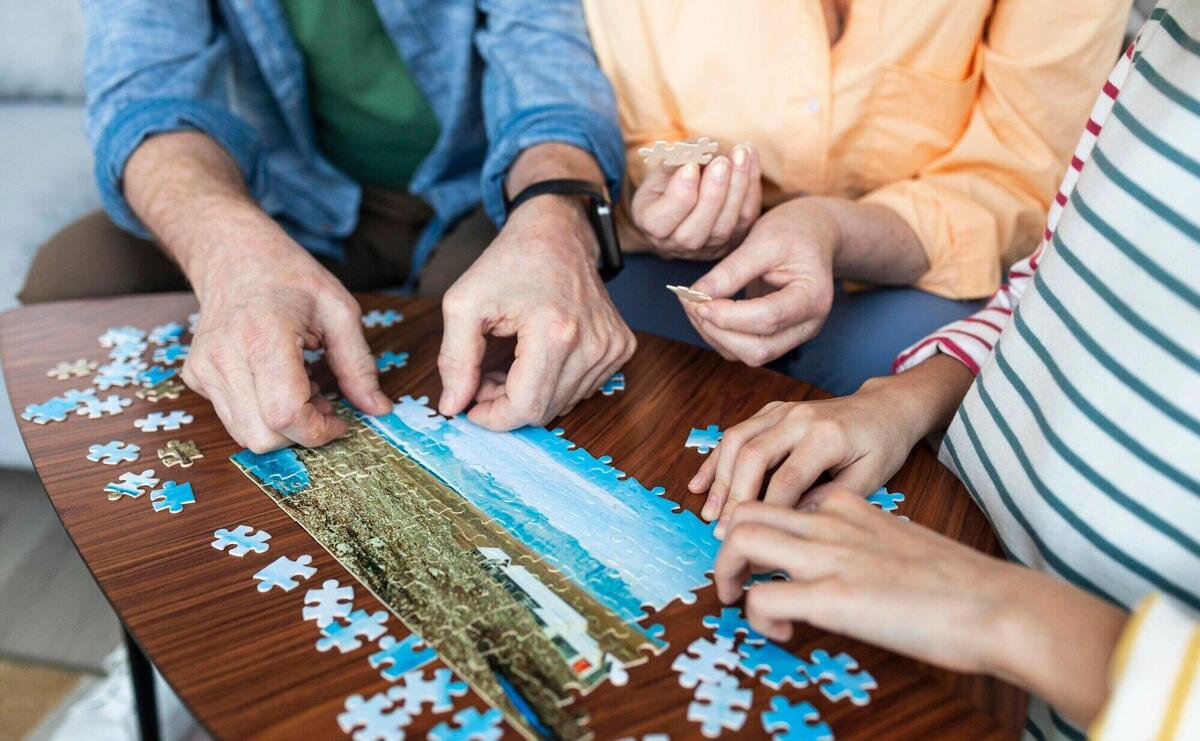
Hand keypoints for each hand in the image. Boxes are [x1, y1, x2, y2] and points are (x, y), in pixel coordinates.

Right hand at [183, 227, 391, 451]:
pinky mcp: (196, 377)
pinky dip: (262, 414)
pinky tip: (278, 382)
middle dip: (301, 434)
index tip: (341, 421)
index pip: (285, 415)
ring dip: (282, 426)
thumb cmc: (288, 276)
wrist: (234, 254)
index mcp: (263, 337)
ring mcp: (204, 369)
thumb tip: (378, 409)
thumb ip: (359, 365)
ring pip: (246, 435)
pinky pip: (234, 418)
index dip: (319, 431)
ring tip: (302, 388)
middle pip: (263, 437)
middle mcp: (224, 358)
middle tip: (323, 402)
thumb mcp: (339, 311)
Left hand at [437, 195, 635, 429]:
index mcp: (555, 333)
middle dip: (508, 402)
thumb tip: (453, 407)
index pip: (526, 407)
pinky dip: (554, 382)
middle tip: (486, 375)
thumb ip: (454, 360)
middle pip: (545, 410)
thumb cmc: (509, 262)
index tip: (472, 403)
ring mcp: (611, 347)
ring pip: (563, 403)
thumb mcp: (464, 304)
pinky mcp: (621, 347)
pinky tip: (538, 356)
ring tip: (511, 360)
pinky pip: (582, 388)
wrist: (556, 233)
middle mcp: (592, 344)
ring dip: (531, 392)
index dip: (494, 416)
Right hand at [629, 143, 760, 259]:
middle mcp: (677, 244)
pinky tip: (751, 155)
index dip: (678, 195)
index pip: (660, 222)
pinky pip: (746, 216)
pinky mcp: (734, 239)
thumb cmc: (672, 175)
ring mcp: (708, 247)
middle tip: (721, 162)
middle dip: (711, 195)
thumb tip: (704, 152)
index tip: (690, 166)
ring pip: (724, 228)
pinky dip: (751, 184)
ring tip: (740, 153)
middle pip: (693, 234)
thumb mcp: (666, 164)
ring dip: (736, 188)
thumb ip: (679, 159)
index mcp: (651, 225)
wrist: (691, 188)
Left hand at [680, 198, 839, 366]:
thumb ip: (732, 269)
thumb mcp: (764, 239)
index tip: (699, 301)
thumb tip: (698, 295)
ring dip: (716, 336)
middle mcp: (807, 325)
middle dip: (720, 332)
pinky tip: (706, 311)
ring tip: (694, 306)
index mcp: (812, 298)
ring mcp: (793, 335)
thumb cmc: (794, 231)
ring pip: (749, 355)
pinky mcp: (776, 336)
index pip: (769, 318)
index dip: (729, 315)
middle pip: (760, 350)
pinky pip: (744, 349)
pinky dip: (720, 335)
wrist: (814, 234)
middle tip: (692, 305)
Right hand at [689, 356, 974, 535]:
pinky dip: (715, 459)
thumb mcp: (870, 477)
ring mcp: (781, 411)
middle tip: (723, 533)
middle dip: (734, 498)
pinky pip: (735, 433)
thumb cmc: (881, 445)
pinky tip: (699, 484)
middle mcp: (798, 418)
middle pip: (753, 456)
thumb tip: (791, 522)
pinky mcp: (771, 411)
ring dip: (719, 479)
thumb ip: (830, 499)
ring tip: (710, 513)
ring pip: (736, 441)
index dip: (768, 513)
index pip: (787, 479)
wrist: (885, 407)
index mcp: (826, 436)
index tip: (758, 543)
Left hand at [715, 492, 1127, 725]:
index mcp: (849, 507)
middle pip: (746, 510)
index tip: (766, 561)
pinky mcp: (831, 596)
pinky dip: (759, 619)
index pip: (780, 497)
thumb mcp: (899, 542)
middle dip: (726, 545)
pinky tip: (784, 634)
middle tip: (735, 580)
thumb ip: (864, 542)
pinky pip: (762, 599)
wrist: (996, 604)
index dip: (761, 526)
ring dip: (726, 573)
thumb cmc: (959, 583)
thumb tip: (843, 568)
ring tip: (739, 601)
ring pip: (740, 540)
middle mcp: (830, 523)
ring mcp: (828, 556)